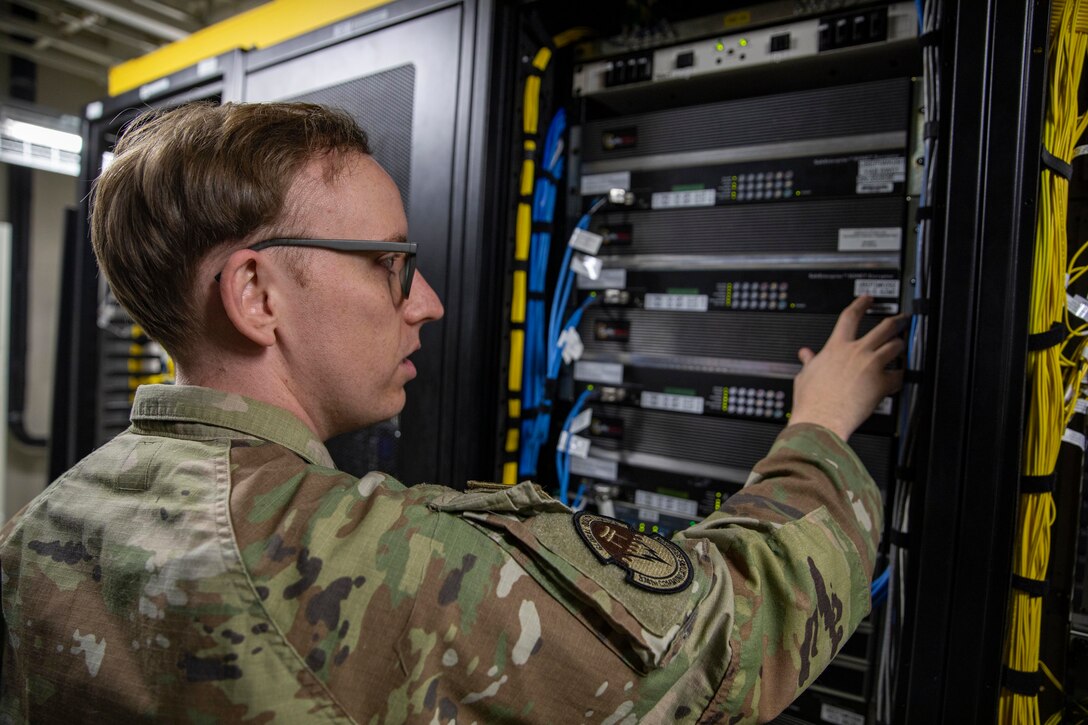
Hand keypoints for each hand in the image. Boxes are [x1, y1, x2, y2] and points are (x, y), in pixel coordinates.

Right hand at [787, 296, 905, 440]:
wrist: (821, 420)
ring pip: (896, 346)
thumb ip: (809, 362)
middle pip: (884, 327)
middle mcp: (856, 352)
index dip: (861, 304)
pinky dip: (900, 376)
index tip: (867, 300)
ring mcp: (871, 366)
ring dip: (901, 345)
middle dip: (896, 320)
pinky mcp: (882, 383)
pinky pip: (899, 375)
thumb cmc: (811, 402)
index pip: (850, 316)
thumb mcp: (805, 375)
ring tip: (902, 345)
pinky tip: (898, 379)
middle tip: (902, 318)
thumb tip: (806, 356)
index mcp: (836, 347)